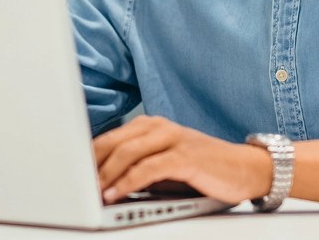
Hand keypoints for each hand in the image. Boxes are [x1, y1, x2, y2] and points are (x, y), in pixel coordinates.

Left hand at [92, 115, 272, 204]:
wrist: (246, 169)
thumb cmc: (203, 168)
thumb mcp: (165, 165)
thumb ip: (137, 167)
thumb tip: (102, 182)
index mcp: (150, 125)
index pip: (110, 138)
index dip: (88, 157)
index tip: (72, 175)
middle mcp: (159, 127)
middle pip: (113, 142)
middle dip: (92, 166)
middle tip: (77, 186)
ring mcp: (173, 139)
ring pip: (128, 153)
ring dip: (106, 175)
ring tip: (93, 192)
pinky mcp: (185, 157)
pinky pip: (148, 168)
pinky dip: (128, 182)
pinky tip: (116, 193)